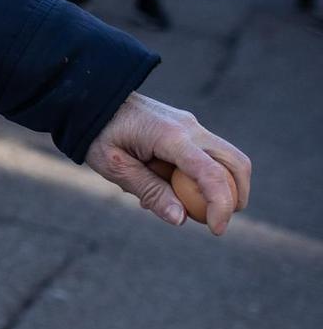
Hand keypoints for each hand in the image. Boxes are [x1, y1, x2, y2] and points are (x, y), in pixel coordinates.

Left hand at [83, 92, 251, 234]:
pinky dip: (202, 175)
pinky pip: (207, 155)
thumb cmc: (97, 132)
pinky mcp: (187, 127)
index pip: (212, 173)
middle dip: (236, 196)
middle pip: (236, 163)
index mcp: (170, 136)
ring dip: (221, 186)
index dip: (221, 205)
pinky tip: (167, 186)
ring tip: (183, 204)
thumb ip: (149, 191)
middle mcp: (189, 127)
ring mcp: (191, 124)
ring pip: (227, 158)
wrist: (91, 98)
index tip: (216, 230)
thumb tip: (181, 219)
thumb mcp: (115, 167)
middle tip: (217, 221)